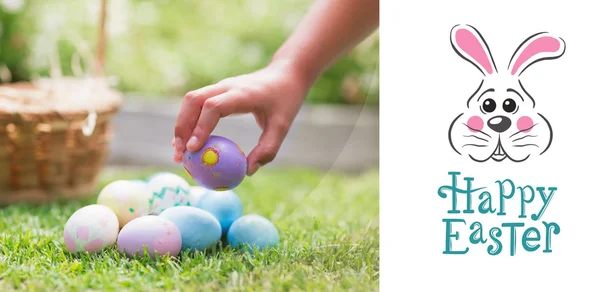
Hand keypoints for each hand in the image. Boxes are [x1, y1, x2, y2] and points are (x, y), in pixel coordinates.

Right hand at [172, 60, 308, 175]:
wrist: (285, 74)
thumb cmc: (285, 100)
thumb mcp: (282, 126)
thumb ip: (268, 149)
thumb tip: (248, 171)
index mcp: (242, 93)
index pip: (213, 106)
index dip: (201, 127)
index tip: (194, 149)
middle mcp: (226, 86)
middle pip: (193, 101)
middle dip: (182, 127)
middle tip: (180, 154)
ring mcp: (220, 86)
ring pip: (191, 100)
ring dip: (181, 125)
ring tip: (178, 152)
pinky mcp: (217, 90)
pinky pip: (196, 103)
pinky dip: (187, 121)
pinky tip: (186, 142)